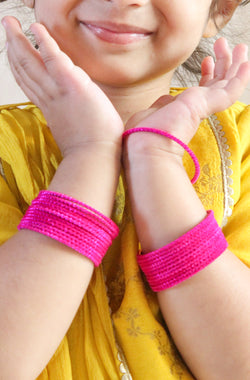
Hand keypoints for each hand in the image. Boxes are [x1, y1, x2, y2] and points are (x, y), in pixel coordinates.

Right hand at [2, 17, 122, 155]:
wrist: (95, 156)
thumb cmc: (91, 147)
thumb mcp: (73, 129)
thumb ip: (68, 116)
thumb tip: (73, 113)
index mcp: (50, 108)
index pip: (29, 83)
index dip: (18, 66)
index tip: (13, 53)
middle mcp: (49, 97)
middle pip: (24, 69)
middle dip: (13, 47)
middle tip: (6, 29)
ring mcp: (58, 91)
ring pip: (31, 62)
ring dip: (19, 40)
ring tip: (10, 23)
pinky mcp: (71, 85)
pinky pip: (53, 59)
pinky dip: (44, 42)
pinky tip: (36, 28)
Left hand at [124, 38, 249, 155]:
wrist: (148, 142)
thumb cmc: (144, 131)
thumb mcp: (154, 111)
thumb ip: (164, 103)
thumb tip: (167, 100)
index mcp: (185, 110)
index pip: (202, 89)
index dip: (207, 73)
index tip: (207, 59)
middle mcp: (197, 108)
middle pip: (217, 83)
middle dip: (222, 62)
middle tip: (224, 44)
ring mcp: (205, 106)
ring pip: (227, 83)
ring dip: (235, 64)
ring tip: (240, 46)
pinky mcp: (210, 104)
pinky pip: (232, 90)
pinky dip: (241, 77)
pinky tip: (246, 63)